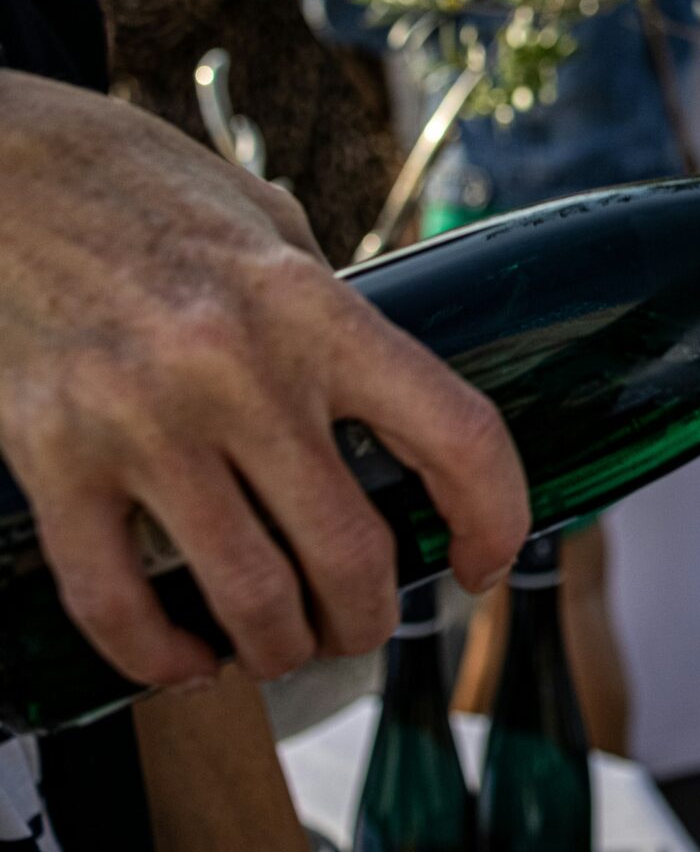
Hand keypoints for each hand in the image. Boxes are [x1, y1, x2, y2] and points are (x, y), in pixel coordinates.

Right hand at [0, 74, 527, 685]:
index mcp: (315, 307)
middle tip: (363, 624)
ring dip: (278, 646)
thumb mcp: (270, 227)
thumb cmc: (147, 192)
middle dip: (370, 615)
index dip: (497, 518)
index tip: (487, 562)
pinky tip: (184, 659)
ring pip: (248, 593)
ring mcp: (142, 420)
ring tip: (281, 645)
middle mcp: (239, 369)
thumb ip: (334, 314)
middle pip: (351, 549)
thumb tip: (389, 410)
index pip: (457, 434)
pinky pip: (114, 599)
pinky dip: (158, 655)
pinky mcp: (50, 458)